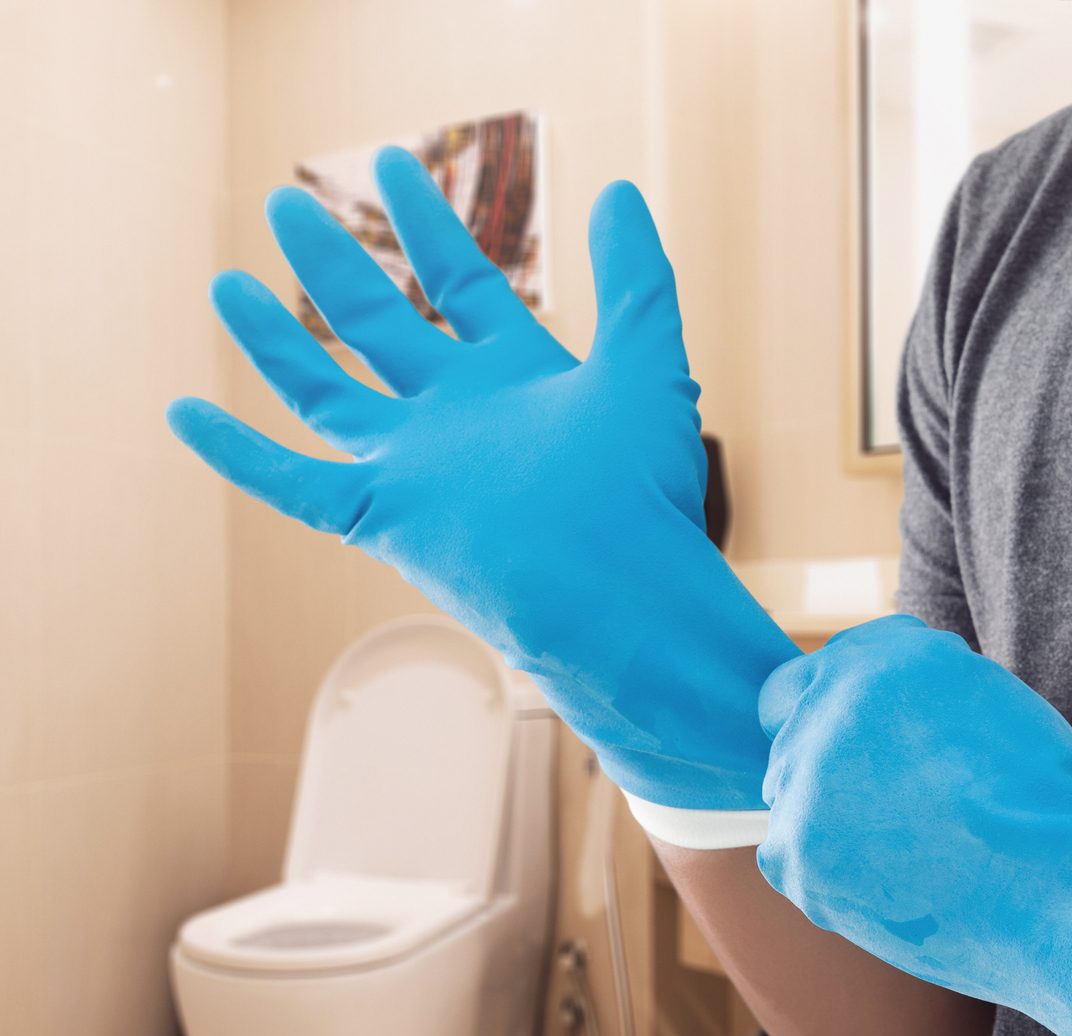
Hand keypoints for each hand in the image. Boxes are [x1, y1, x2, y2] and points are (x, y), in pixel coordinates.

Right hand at [168, 148, 796, 810]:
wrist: (623, 597)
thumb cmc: (643, 492)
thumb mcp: (646, 362)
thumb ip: (635, 278)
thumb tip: (621, 190)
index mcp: (518, 377)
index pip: (459, 282)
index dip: (425, 222)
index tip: (390, 163)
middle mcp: (459, 418)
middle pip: (378, 325)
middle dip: (333, 262)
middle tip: (285, 202)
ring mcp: (416, 468)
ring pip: (324, 393)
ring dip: (274, 339)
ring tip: (224, 284)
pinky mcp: (383, 520)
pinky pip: (293, 483)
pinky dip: (238, 452)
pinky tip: (185, 412)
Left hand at [756, 614, 1071, 1004]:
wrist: (1056, 887)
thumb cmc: (1052, 806)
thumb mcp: (993, 704)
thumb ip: (923, 693)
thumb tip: (885, 712)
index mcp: (889, 653)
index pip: (829, 666)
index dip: (848, 707)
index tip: (873, 747)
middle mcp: (832, 703)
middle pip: (797, 727)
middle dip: (834, 762)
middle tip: (903, 808)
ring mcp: (803, 778)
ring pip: (793, 796)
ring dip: (830, 820)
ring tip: (913, 853)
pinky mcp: (793, 854)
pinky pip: (793, 860)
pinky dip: (830, 875)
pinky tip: (893, 886)